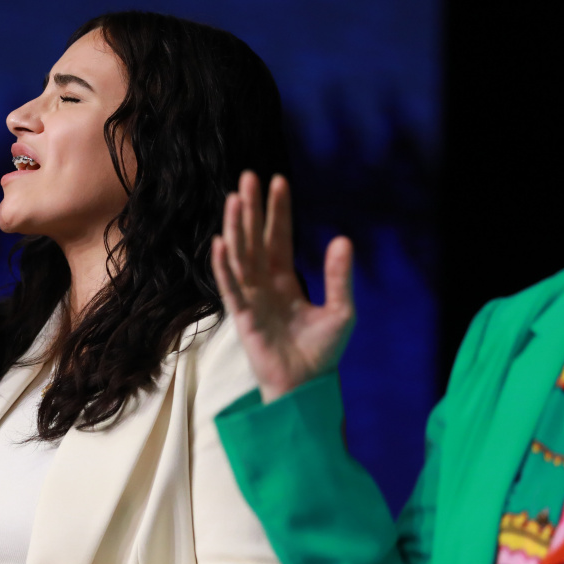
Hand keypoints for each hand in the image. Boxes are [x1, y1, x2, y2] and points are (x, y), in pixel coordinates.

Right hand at [211, 171, 354, 402]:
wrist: (307, 387)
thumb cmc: (322, 353)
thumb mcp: (341, 311)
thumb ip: (339, 277)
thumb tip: (343, 239)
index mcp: (286, 280)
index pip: (279, 238)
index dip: (278, 211)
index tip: (277, 181)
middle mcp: (264, 285)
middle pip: (254, 239)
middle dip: (251, 209)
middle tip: (248, 177)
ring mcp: (251, 299)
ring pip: (240, 256)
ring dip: (235, 228)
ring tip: (234, 199)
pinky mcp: (242, 317)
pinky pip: (230, 287)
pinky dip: (224, 266)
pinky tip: (220, 243)